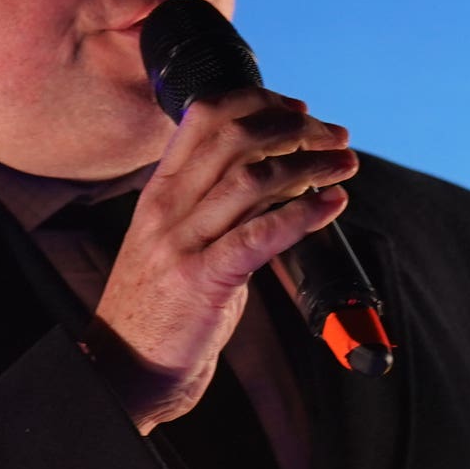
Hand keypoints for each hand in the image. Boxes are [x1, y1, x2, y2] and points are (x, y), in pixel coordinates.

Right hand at [88, 87, 355, 430]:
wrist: (124, 367)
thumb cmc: (160, 306)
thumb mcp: (175, 239)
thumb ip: (210, 203)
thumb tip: (271, 172)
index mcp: (160, 190)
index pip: (204, 117)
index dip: (257, 101)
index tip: (298, 109)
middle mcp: (168, 208)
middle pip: (235, 138)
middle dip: (295, 128)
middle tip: (335, 136)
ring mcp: (183, 243)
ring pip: (253, 179)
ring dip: (311, 165)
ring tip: (345, 166)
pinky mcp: (203, 281)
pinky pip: (259, 235)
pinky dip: (303, 213)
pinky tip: (333, 205)